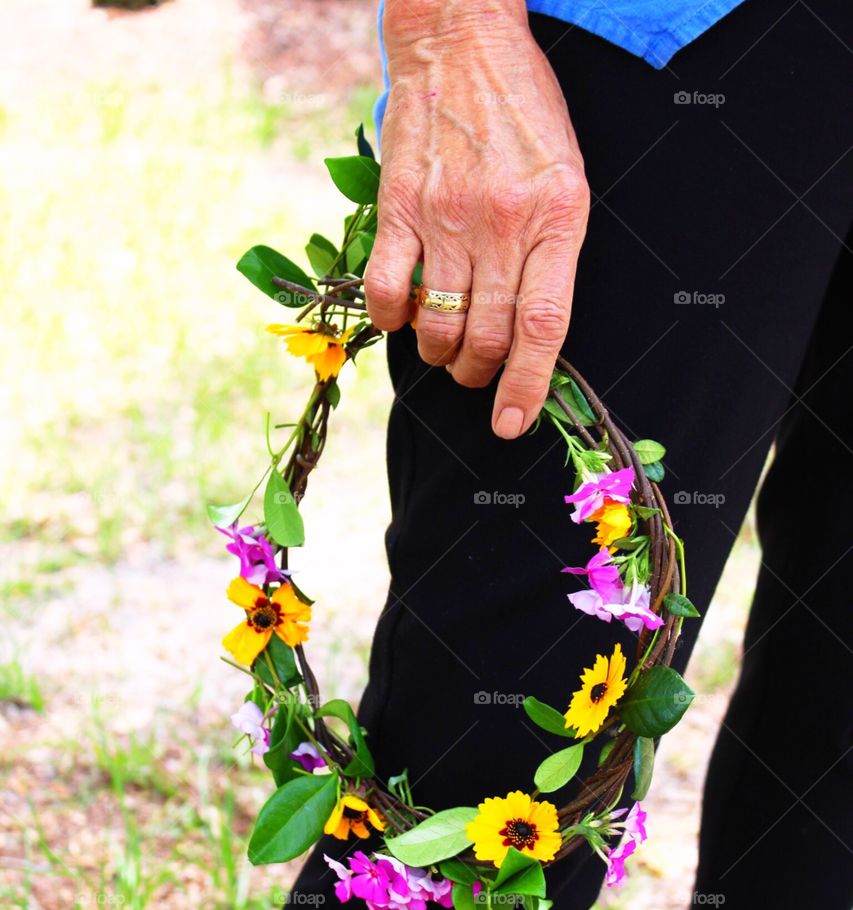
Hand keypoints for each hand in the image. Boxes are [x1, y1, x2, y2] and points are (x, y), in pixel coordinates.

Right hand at [364, 0, 589, 438]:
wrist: (464, 39)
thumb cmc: (523, 114)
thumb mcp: (565, 178)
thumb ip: (551, 252)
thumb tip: (531, 333)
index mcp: (558, 217)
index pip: (544, 326)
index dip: (528, 386)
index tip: (512, 423)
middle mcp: (504, 222)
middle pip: (488, 337)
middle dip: (479, 373)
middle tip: (475, 368)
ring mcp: (448, 215)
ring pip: (439, 325)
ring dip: (439, 353)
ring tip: (443, 342)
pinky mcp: (400, 206)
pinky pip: (389, 291)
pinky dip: (393, 319)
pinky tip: (404, 311)